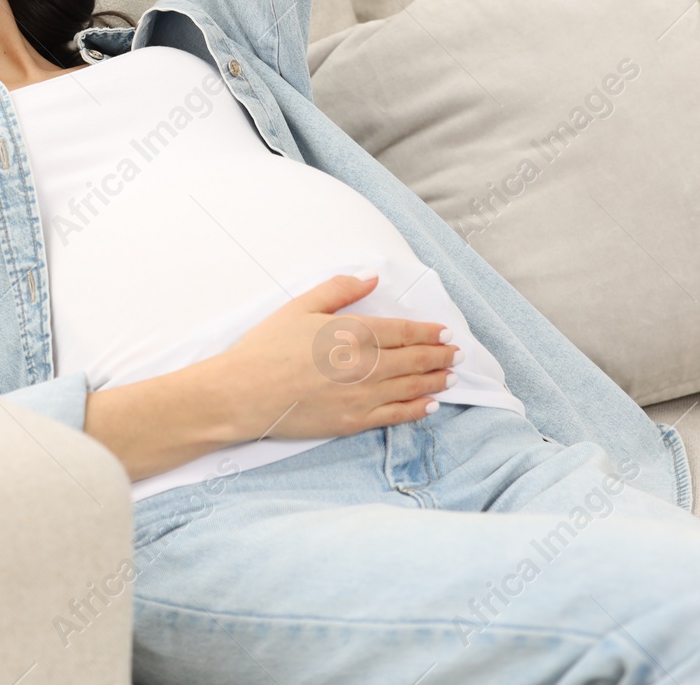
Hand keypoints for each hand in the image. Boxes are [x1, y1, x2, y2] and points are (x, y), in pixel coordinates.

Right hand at [209, 273, 459, 441]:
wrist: (243, 393)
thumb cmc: (266, 348)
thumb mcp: (300, 306)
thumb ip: (340, 289)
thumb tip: (371, 278)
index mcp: (353, 332)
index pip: (404, 331)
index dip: (428, 332)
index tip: (445, 332)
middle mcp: (365, 365)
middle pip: (415, 359)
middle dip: (440, 355)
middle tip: (457, 353)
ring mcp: (362, 396)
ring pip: (412, 387)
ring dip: (436, 380)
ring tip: (451, 375)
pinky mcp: (353, 422)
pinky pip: (396, 415)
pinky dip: (418, 409)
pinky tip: (430, 404)